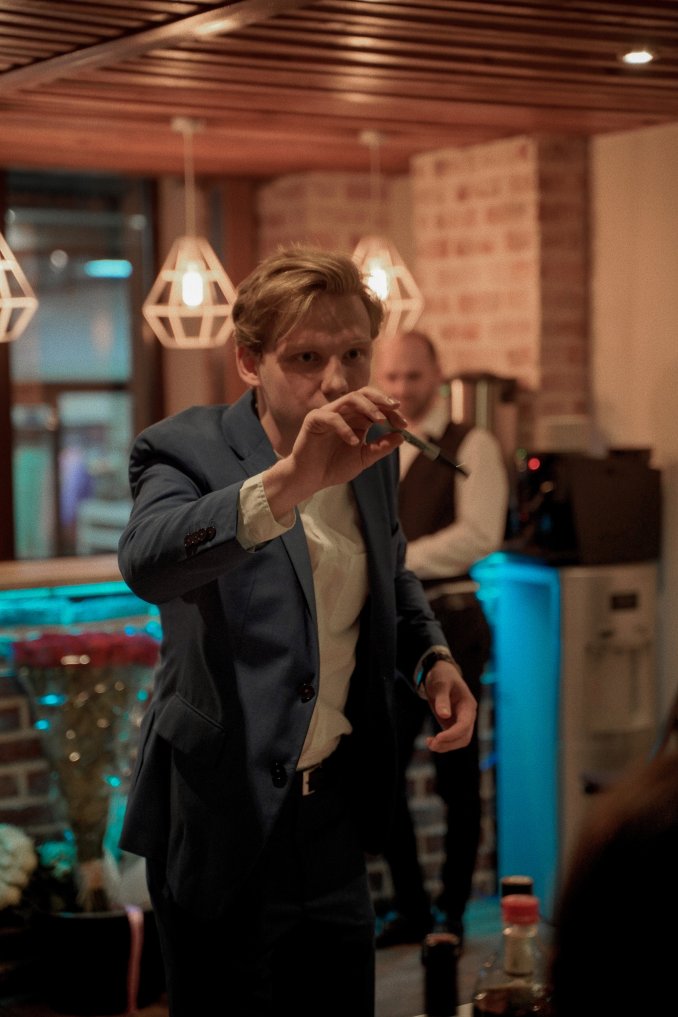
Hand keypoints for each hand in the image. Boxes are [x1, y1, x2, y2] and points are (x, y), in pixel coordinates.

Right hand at [264, 387, 406, 513]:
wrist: (310, 479)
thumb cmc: (334, 467)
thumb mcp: (364, 458)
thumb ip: (381, 447)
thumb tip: (402, 437)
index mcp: (355, 418)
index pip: (376, 404)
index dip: (391, 411)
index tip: (404, 424)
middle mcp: (343, 412)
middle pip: (364, 393)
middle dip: (381, 400)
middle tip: (395, 409)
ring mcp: (328, 413)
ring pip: (350, 399)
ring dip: (368, 407)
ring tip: (379, 421)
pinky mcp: (314, 420)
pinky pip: (332, 418)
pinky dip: (345, 428)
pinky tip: (354, 442)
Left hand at [423, 660, 477, 752]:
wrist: (440, 673)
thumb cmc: (442, 676)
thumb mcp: (441, 684)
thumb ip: (443, 699)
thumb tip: (444, 715)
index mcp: (468, 705)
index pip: (465, 725)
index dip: (452, 734)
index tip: (438, 738)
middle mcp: (467, 715)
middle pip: (464, 737)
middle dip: (449, 743)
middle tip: (431, 744)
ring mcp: (461, 720)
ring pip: (459, 741)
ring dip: (445, 746)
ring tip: (429, 743)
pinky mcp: (452, 724)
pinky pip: (451, 738)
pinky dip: (442, 743)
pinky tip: (430, 741)